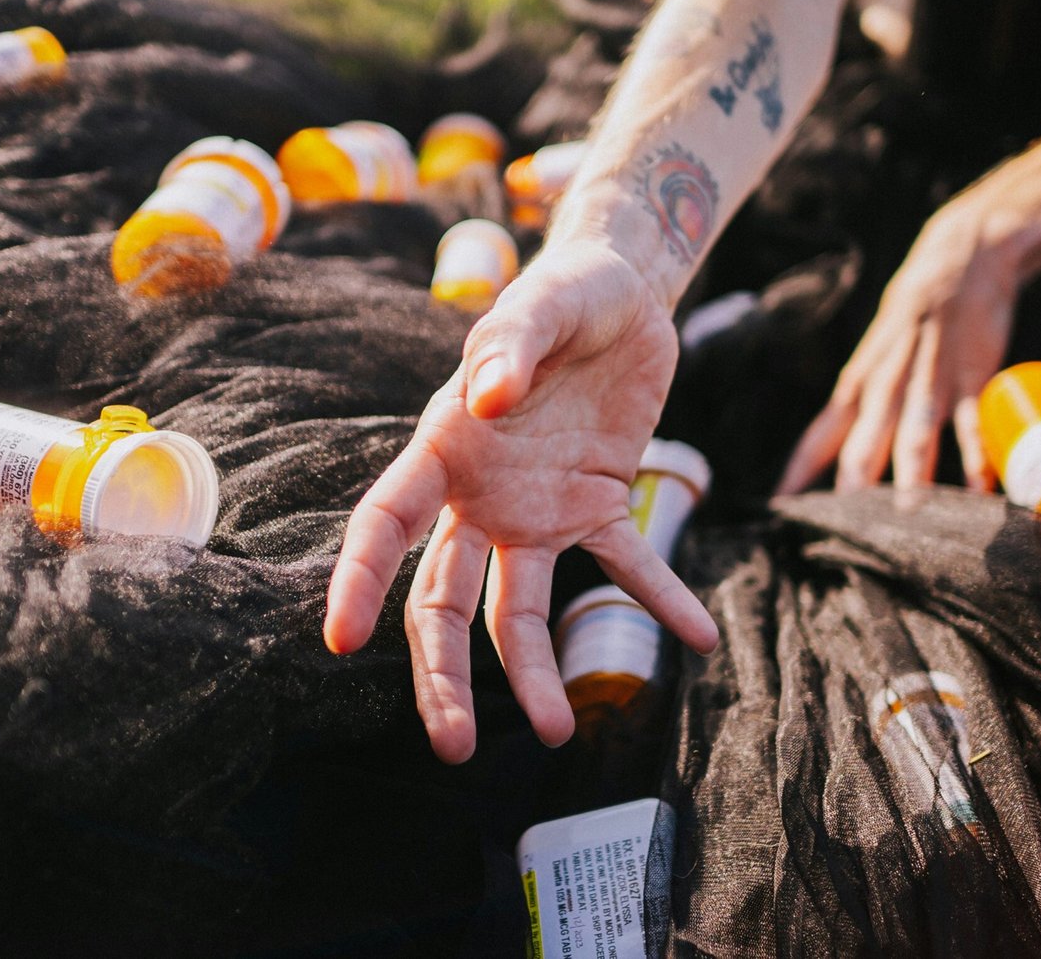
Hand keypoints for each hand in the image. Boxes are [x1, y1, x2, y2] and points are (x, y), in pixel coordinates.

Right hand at [324, 245, 719, 762]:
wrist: (623, 292)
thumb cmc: (564, 293)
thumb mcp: (541, 307)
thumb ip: (510, 349)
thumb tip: (486, 404)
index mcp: (445, 447)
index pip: (386, 523)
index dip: (360, 579)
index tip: (340, 641)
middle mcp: (480, 495)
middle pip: (445, 601)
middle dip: (442, 675)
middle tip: (453, 748)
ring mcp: (537, 509)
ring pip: (520, 611)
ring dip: (536, 672)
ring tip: (560, 732)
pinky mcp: (599, 504)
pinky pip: (626, 566)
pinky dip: (661, 599)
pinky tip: (699, 636)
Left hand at [777, 190, 1022, 494]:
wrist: (958, 256)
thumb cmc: (911, 320)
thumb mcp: (875, 357)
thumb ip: (861, 404)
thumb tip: (837, 452)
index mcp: (860, 381)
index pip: (822, 433)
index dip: (801, 468)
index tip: (781, 503)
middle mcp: (887, 381)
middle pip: (864, 437)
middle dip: (853, 479)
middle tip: (846, 522)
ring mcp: (929, 376)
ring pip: (916, 428)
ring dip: (912, 469)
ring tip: (908, 509)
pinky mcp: (972, 369)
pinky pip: (973, 417)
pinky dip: (976, 452)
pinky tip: (978, 485)